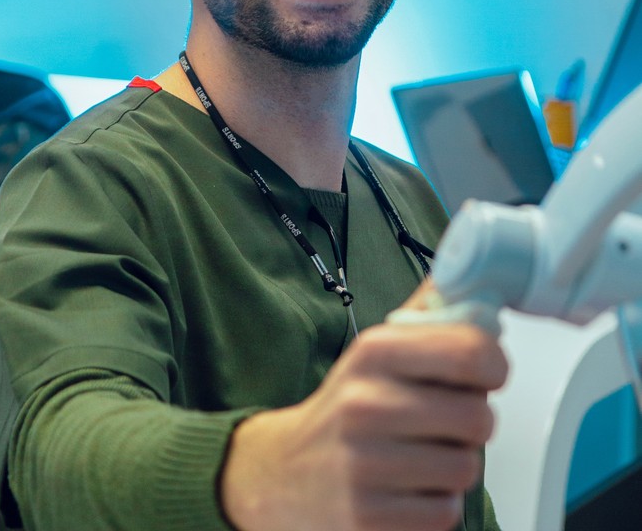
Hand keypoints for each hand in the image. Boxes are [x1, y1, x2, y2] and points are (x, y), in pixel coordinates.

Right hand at [220, 283, 507, 530]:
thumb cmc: (344, 406)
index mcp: (375, 352)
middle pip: (479, 417)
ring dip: (453, 464)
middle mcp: (367, 404)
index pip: (473, 352)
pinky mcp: (369, 518)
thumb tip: (472, 269)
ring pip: (465, 468)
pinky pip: (445, 512)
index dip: (493, 364)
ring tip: (420, 453)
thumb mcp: (376, 349)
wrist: (282, 472)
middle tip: (446, 417)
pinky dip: (434, 504)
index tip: (486, 370)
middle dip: (471, 421)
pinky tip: (405, 486)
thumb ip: (427, 312)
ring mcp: (365, 465)